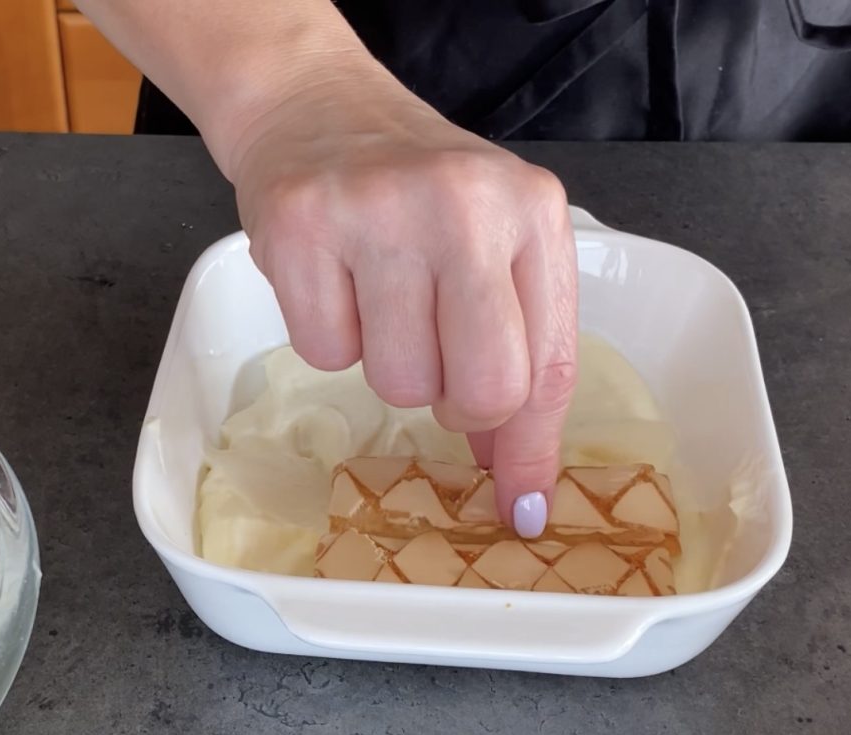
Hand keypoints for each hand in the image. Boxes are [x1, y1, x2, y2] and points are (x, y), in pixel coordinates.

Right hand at [227, 63, 577, 536]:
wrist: (318, 110)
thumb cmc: (414, 194)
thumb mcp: (491, 253)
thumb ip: (515, 351)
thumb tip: (510, 476)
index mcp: (532, 213)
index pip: (549, 366)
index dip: (531, 449)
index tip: (521, 508)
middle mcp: (465, 205)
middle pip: (482, 389)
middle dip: (455, 404)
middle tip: (433, 356)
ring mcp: (378, 212)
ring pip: (398, 383)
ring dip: (387, 363)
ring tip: (378, 298)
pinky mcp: (301, 225)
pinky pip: (325, 354)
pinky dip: (329, 336)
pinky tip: (334, 282)